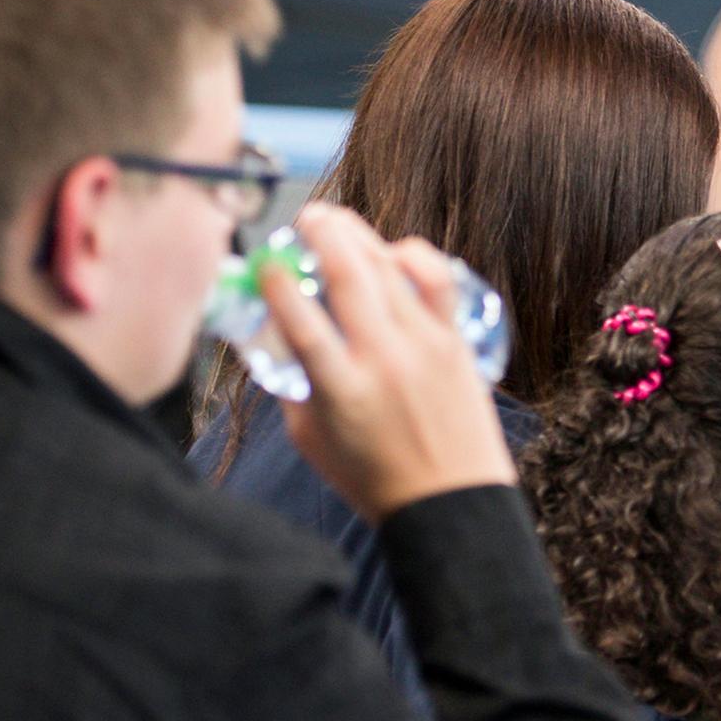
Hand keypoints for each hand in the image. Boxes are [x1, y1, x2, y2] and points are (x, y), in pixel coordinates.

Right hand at [262, 204, 515, 520]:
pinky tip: (393, 251)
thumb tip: (274, 332)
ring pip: (390, 268)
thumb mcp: (309, 438)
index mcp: (340, 391)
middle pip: (350, 274)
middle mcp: (384, 360)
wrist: (450, 502)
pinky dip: (413, 256)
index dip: (277, 281)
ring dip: (360, 235)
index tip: (265, 261)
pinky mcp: (455, 341)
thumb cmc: (373, 478)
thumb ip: (291, 383)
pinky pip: (437, 280)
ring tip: (337, 223)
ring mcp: (425, 346)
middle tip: (306, 218)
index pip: (301, 320)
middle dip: (322, 233)